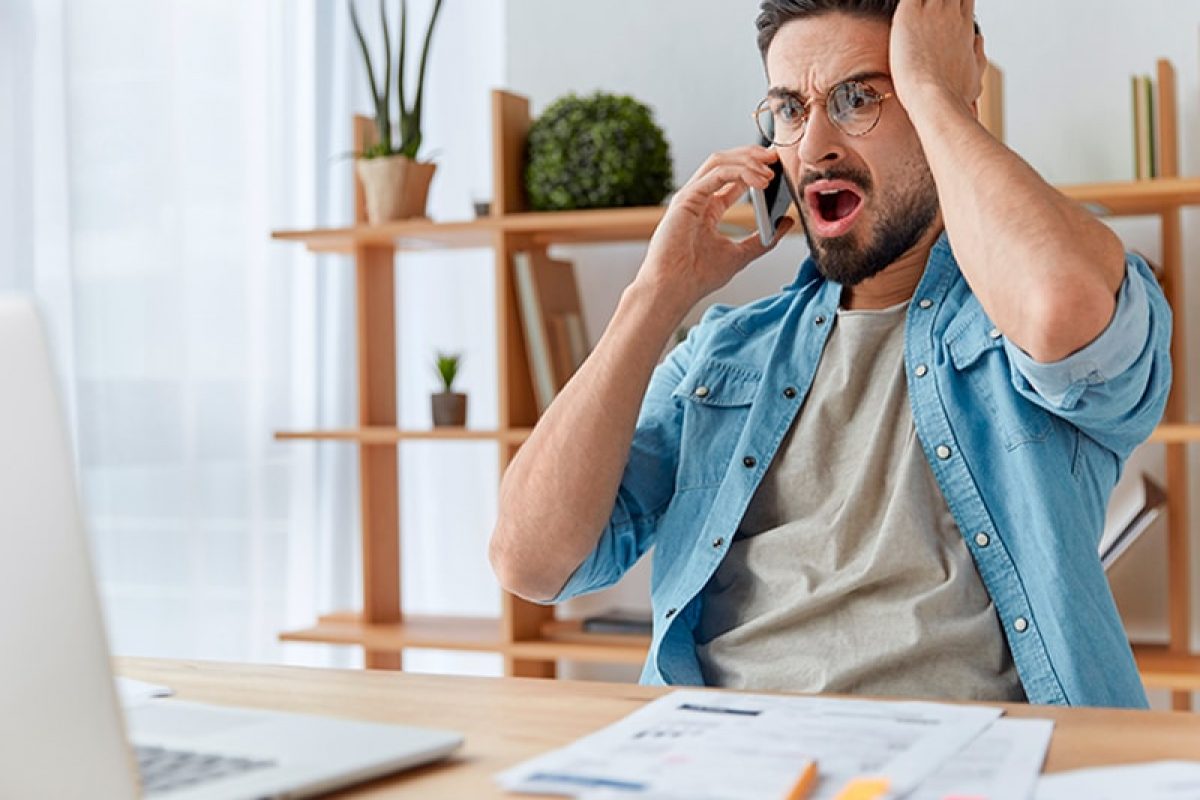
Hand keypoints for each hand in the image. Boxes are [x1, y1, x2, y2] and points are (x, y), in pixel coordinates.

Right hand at [636, 146, 795, 314]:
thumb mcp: (741, 255)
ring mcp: (690, 196)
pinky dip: (740, 172)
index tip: (778, 169)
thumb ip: (764, 239)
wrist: (675, 290)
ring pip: (719, 162)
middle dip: (752, 156)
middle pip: (726, 163)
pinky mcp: (687, 198)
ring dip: (747, 160)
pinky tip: (759, 180)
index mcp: (708, 210)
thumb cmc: (698, 277)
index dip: (755, 169)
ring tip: (770, 169)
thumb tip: (787, 222)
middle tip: (776, 157)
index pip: (733, 178)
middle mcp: (698, 199)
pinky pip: (716, 174)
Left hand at [889, 0, 984, 110]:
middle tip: (928, 12)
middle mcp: (951, 15)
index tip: (947, 9)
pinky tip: (906, 8)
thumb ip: (977, 55)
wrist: (936, 99)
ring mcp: (932, 12)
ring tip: (917, 11)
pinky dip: (909, 0)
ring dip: (923, 1)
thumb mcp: (975, 76)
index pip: (964, 1)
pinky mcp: (909, 13)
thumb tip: (978, 42)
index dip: (956, 1)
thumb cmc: (953, 96)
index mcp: (965, 29)